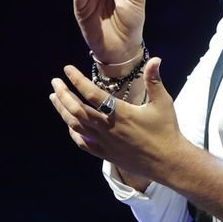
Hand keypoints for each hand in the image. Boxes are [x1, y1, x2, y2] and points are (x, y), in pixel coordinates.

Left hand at [48, 57, 189, 185]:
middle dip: (63, 94)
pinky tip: (69, 123)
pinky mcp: (106, 154)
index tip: (67, 69)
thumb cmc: (166, 131)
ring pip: (75, 125)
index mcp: (121, 113)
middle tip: (55, 82)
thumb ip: (154, 81)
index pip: (92, 94)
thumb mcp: (162, 103)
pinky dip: (73, 132)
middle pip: (77, 109)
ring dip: (62, 111)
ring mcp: (105, 142)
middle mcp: (108, 128)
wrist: (168, 162)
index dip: (77, 80)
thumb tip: (155, 59)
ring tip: (54, 98)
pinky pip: (82, 144)